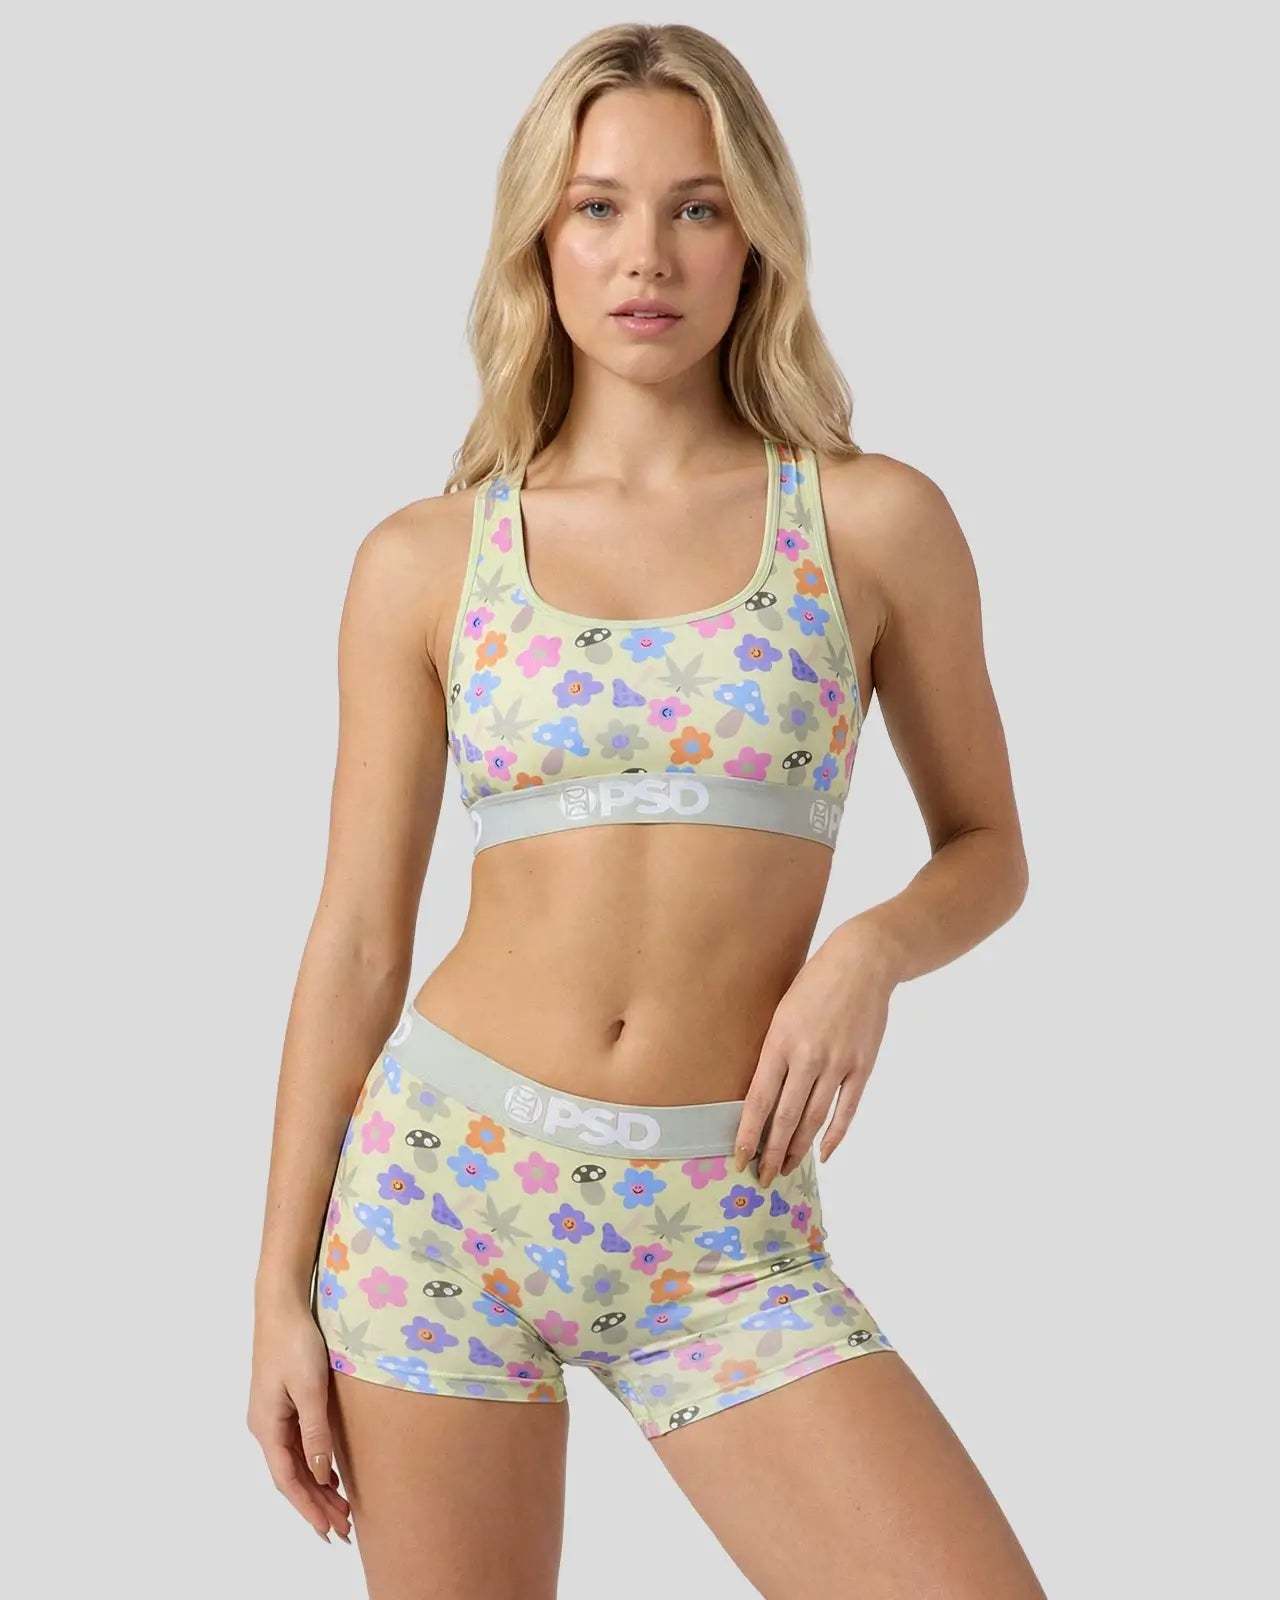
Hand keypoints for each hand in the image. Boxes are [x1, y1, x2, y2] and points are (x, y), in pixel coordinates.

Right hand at [247, 1300, 351, 1544]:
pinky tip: (330, 1474)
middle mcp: (265, 1426)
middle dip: (315, 1505)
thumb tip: (319, 1474)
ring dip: (316, 1487)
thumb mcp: (310, 1388)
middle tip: (343, 1530)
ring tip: (341, 1510)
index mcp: (267, 1426)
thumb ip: (315, 1431)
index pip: (288, 1479)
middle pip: (291, 1476)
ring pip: (295, 1462)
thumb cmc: (296, 1342)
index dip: (308, 1508)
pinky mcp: (282, 1403)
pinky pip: (297, 1445)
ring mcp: (272, 1415)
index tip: (327, 1531)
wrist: (282, 1305)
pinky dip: (313, 1464)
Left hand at [734, 919, 896, 1185]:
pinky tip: (822, 1154)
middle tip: (762, 1178)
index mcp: (780, 1041)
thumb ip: (772, 1051)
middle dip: (771, 1153)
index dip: (748, 1134)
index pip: (758, 1101)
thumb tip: (759, 1094)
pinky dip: (834, 1136)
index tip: (738, 1159)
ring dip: (798, 1149)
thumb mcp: (780, 1012)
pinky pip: (846, 1110)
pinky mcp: (862, 1066)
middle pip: (786, 1118)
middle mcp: (807, 1057)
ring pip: (814, 1119)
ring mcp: (838, 1063)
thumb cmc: (813, 983)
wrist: (862, 962)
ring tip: (786, 1170)